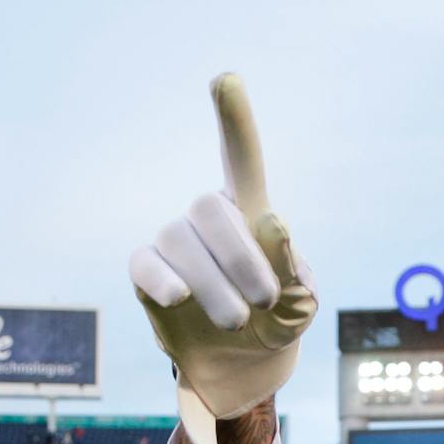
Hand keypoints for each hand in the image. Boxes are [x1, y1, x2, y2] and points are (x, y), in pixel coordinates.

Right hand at [131, 73, 316, 443]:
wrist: (243, 364)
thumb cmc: (277, 320)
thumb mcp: (298, 301)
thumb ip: (290, 266)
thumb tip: (272, 221)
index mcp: (249, 210)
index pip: (240, 157)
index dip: (233, 120)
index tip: (226, 80)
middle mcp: (207, 218)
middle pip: (210, 209)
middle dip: (240, 256)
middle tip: (264, 300)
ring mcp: (174, 243)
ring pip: (181, 243)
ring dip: (213, 285)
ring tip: (237, 322)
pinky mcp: (148, 273)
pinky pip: (145, 264)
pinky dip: (162, 280)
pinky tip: (178, 298)